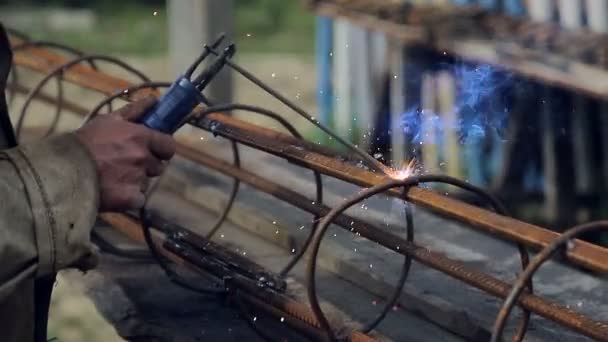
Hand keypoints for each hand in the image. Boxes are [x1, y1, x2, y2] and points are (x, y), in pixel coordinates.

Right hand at [75, 95, 175, 211]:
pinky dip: (130, 198)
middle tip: (126, 163)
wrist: (63, 170)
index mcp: (141, 137)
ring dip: (135, 181)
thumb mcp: (108, 120)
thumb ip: (134, 110)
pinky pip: (139, 199)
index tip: (153, 150)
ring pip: (146, 182)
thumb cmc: (84, 142)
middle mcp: (143, 158)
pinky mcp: (131, 199)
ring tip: (114, 177)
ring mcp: (138, 179)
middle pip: (157, 166)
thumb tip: (155, 100)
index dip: (162, 149)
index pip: (168, 146)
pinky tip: (114, 192)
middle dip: (146, 165)